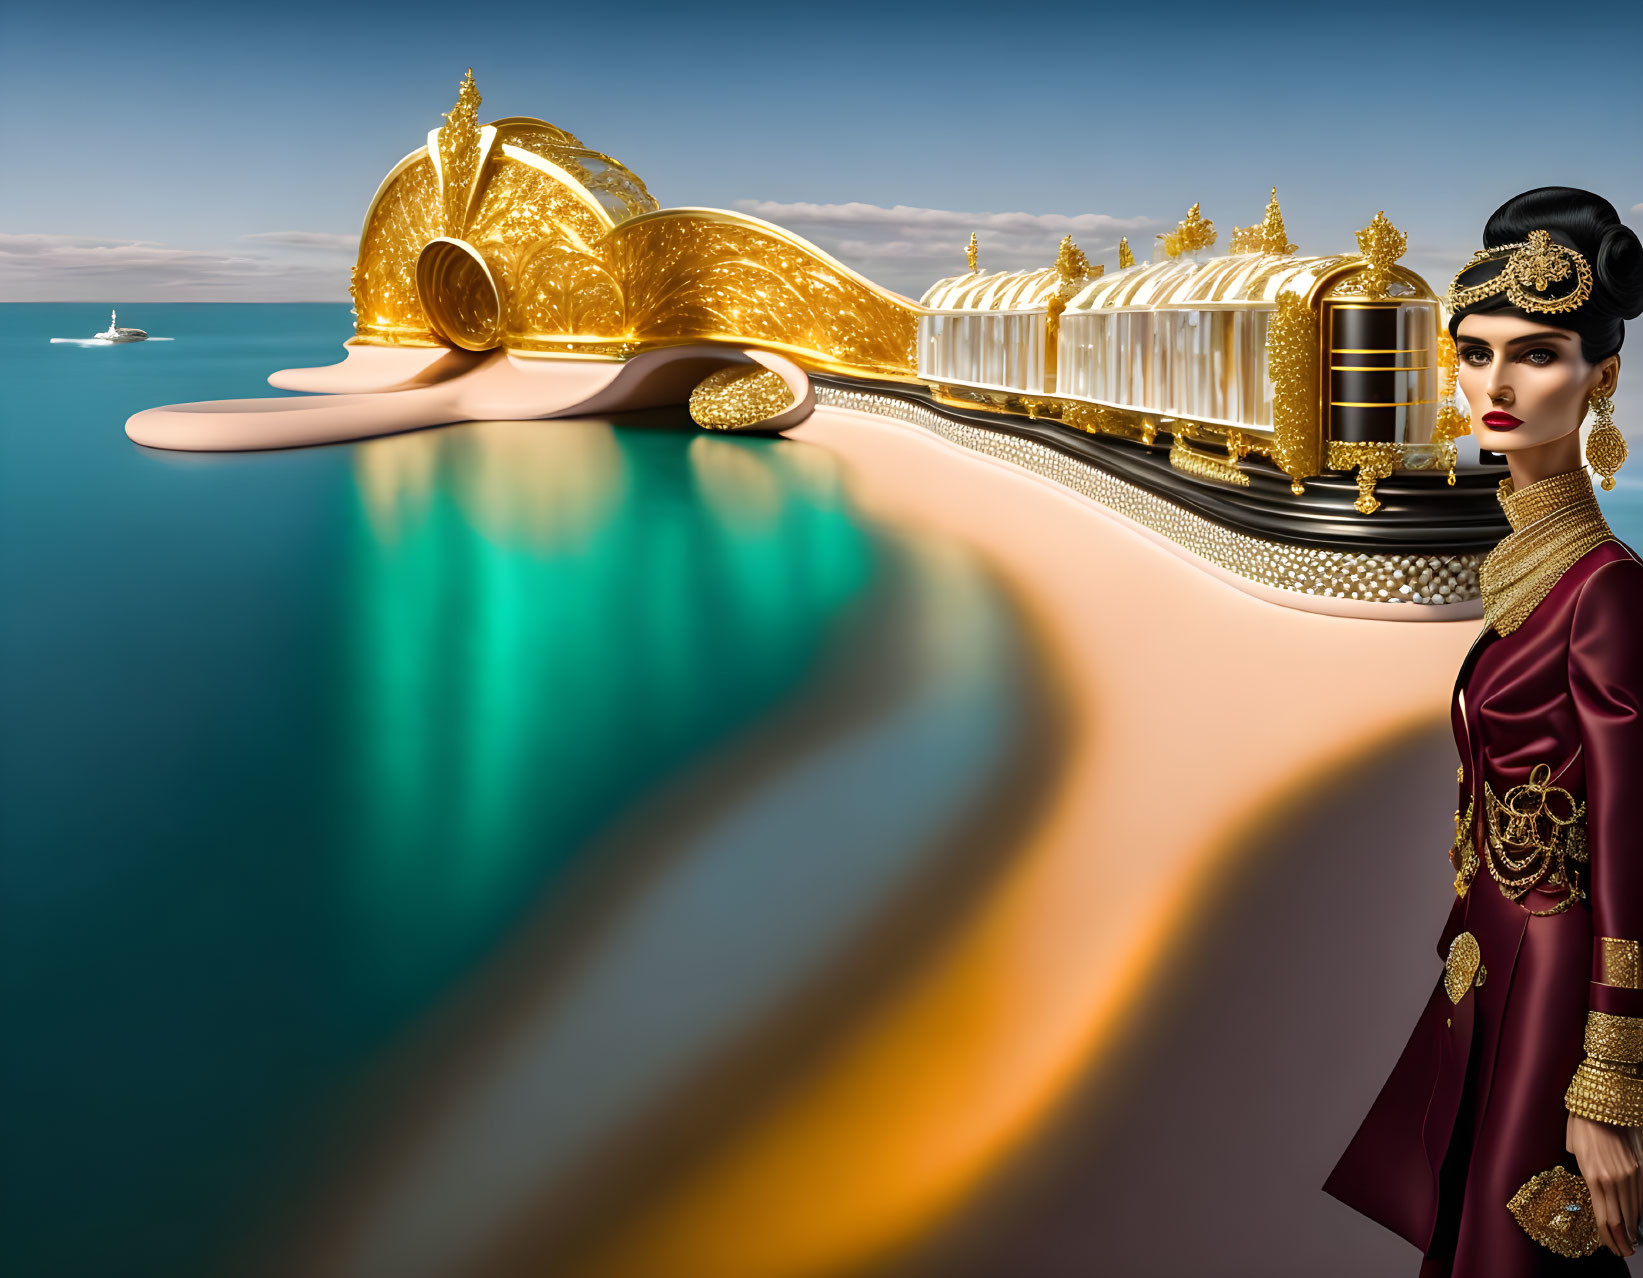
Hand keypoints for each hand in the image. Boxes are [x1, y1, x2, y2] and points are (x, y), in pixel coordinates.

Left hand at [1566, 1111, 1642, 1256]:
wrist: (1603, 1102)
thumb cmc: (1582, 1124)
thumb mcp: (1575, 1152)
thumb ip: (1586, 1174)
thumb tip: (1593, 1187)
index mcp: (1594, 1177)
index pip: (1604, 1219)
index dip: (1608, 1239)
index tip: (1612, 1250)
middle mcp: (1615, 1179)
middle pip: (1622, 1220)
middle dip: (1623, 1240)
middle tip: (1624, 1252)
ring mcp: (1631, 1174)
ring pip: (1634, 1210)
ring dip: (1633, 1228)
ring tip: (1631, 1241)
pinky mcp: (1641, 1167)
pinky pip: (1642, 1196)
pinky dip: (1639, 1210)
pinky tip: (1637, 1218)